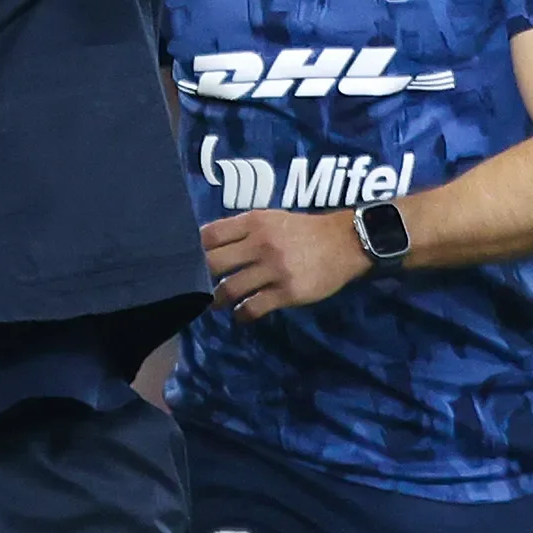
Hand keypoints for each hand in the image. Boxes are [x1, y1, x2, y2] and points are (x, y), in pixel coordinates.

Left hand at [201, 206, 369, 318]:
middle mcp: (260, 244)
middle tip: (194, 285)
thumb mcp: (271, 219)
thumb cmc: (303, 231)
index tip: (187, 259)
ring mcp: (274, 269)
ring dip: (216, 299)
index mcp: (254, 222)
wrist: (346, 243)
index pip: (210, 234)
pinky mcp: (287, 292)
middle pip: (212, 263)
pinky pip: (253, 308)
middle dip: (198, 276)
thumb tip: (206, 244)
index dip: (193, 248)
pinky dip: (241, 314)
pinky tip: (240, 314)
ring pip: (229, 289)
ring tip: (214, 302)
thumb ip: (242, 230)